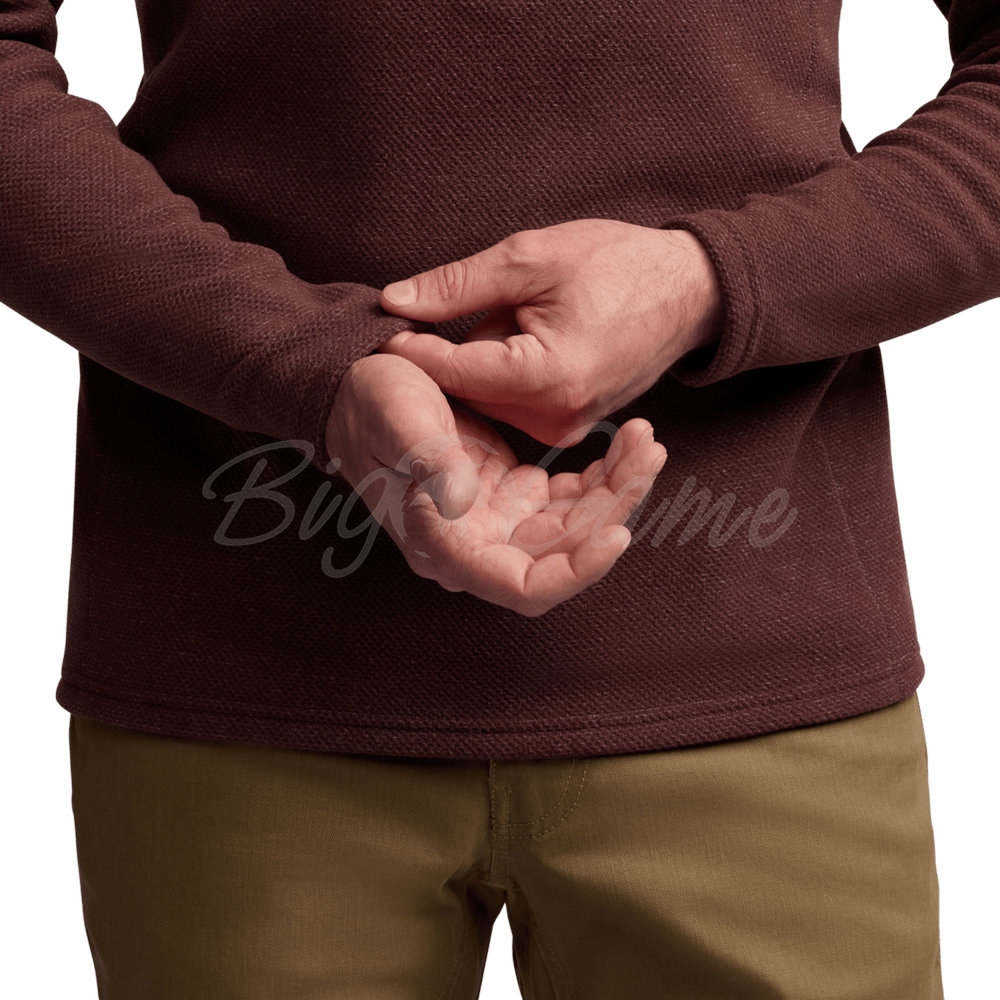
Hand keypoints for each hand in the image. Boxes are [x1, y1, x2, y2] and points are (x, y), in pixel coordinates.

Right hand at [326, 353, 666, 615]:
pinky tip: (624, 445)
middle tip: (647, 455)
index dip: (576, 572)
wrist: (360, 386)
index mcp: (445, 545)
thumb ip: (428, 463)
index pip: (524, 587)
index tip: (618, 532)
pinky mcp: (512, 495)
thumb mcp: (397, 422)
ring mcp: (498, 523)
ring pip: (577, 529)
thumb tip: (462, 501)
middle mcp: (477, 545)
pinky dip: (602, 476)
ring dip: (617, 491)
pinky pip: (571, 499)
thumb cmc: (370, 405)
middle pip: (565, 557)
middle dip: (614, 513)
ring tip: (646, 442)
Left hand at [377, 219, 721, 446]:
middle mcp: (556, 417)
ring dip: (484, 361)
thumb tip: (395, 301)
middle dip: (454, 352)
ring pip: (487, 399)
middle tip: (467, 309)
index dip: (412, 348)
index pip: (454, 370)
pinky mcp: (569, 428)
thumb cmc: (619, 265)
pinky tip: (532, 339)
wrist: (689, 292)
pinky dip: (505, 373)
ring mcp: (565, 429)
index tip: (380, 330)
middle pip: (467, 389)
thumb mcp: (532, 258)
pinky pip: (512, 403)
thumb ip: (458, 285)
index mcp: (549, 376)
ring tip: (524, 319)